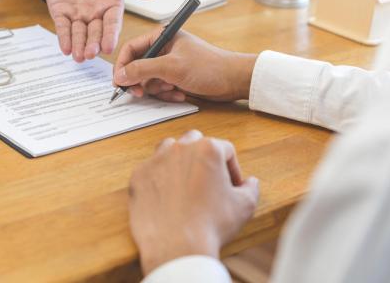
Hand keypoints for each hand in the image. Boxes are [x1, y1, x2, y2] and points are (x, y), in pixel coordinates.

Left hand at [41, 0, 155, 62]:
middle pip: (96, 33)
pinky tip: (65, 49)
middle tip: (91, 54)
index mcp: (111, 5)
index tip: (109, 47)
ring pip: (80, 34)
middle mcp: (96, 14)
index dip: (110, 35)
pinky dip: (64, 38)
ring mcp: (78, 15)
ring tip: (79, 56)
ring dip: (79, 45)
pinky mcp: (62, 14)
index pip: (112, 23)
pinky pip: (63, 28)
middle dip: (93, 44)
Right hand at [113, 29, 257, 101]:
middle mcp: (164, 49)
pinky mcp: (176, 78)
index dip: (123, 65)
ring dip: (157, 90)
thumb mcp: (171, 67)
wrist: (234, 80)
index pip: (131, 48)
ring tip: (171, 90)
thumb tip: (121, 75)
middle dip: (140, 82)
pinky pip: (160, 88)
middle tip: (141, 93)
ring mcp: (170, 64)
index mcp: (162, 37)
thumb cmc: (209, 67)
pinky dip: (167, 94)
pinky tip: (180, 94)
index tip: (119, 81)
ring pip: (148, 81)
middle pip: (138, 66)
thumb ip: (143, 70)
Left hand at [128, 130, 259, 274]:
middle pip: (195, 141)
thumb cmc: (210, 226)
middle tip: (209, 179)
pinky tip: (167, 196)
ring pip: (169, 149)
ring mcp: (156, 161)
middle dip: (204, 157)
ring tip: (187, 183)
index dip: (233, 168)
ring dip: (179, 161)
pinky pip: (150, 170)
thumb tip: (250, 183)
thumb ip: (250, 188)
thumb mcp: (244, 206)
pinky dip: (159, 178)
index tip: (232, 185)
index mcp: (207, 149)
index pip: (226, 149)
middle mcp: (180, 149)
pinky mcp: (139, 176)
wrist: (176, 246)